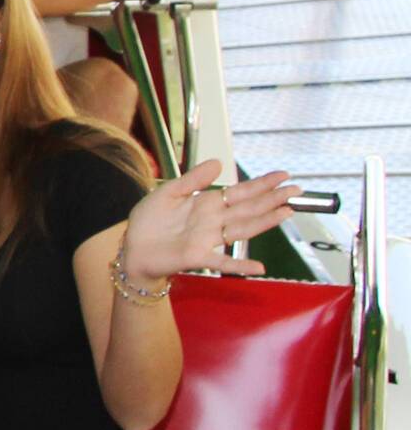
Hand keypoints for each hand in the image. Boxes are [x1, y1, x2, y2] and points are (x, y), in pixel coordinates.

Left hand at [120, 159, 299, 282]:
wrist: (133, 247)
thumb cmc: (150, 221)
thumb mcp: (168, 192)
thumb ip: (192, 179)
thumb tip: (219, 162)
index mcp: (206, 203)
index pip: (239, 192)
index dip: (261, 184)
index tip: (283, 176)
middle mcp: (213, 221)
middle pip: (248, 208)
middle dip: (272, 198)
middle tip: (297, 190)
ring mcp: (208, 240)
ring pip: (242, 229)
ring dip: (265, 222)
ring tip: (287, 212)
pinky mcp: (197, 257)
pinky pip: (222, 262)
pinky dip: (240, 265)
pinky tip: (259, 268)